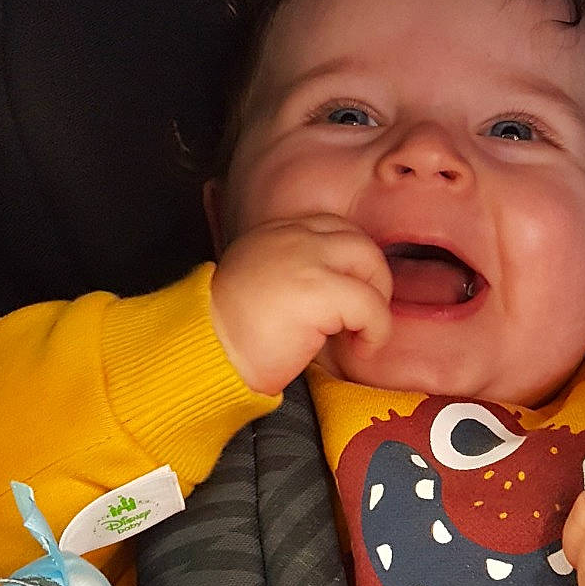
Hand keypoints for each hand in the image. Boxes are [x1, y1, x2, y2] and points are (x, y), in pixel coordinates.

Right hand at [209, 216, 393, 394]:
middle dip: (373, 281)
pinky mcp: (318, 291)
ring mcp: (306, 259)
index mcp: (276, 232)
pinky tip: (358, 349)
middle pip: (360, 243)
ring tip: (360, 334)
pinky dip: (376, 331)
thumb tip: (340, 288)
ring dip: (377, 304)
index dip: (350, 266)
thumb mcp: (260, 283)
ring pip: (371, 265)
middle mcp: (292, 236)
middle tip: (362, 319)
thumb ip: (294, 270)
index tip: (346, 299)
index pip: (334, 230)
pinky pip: (371, 306)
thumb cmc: (232, 335)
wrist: (207, 355)